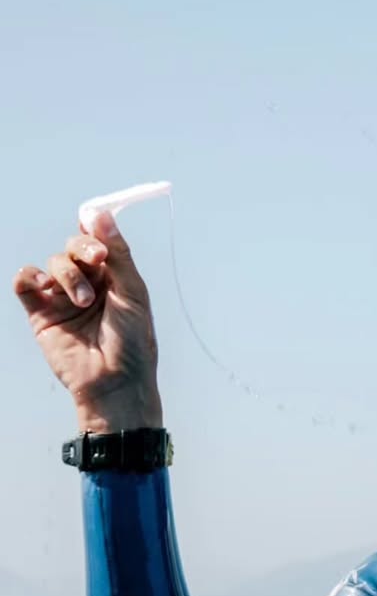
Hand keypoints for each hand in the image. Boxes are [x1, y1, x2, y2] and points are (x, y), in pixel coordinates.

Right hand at [14, 213, 162, 432]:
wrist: (115, 382)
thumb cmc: (132, 341)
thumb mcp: (132, 292)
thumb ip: (117, 254)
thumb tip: (99, 213)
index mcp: (114, 276)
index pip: (98, 241)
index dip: (96, 230)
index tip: (99, 229)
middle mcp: (88, 284)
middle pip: (74, 247)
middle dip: (83, 248)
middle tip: (96, 260)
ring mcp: (63, 298)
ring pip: (54, 263)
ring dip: (68, 274)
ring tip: (84, 301)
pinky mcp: (41, 314)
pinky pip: (25, 283)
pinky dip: (29, 276)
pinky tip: (43, 284)